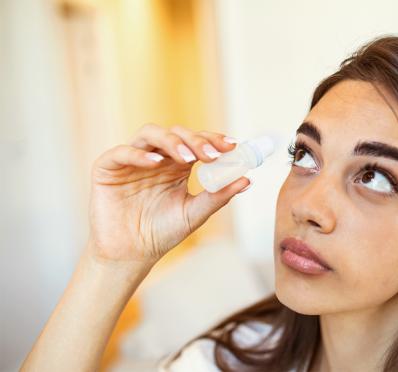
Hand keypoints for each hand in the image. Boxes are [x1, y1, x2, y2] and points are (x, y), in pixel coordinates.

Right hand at [88, 124, 248, 264]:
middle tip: (212, 154)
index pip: (197, 142)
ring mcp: (132, 160)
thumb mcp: (195, 213)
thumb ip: (219, 196)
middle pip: (177, 134)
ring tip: (187, 158)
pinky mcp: (108, 167)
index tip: (232, 145)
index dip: (214, 140)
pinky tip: (156, 163)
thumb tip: (247, 180)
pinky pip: (122, 152)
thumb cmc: (162, 232)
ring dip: (172, 142)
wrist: (131, 254)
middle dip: (196, 140)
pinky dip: (139, 154)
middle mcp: (157, 158)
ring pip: (151, 134)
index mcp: (177, 165)